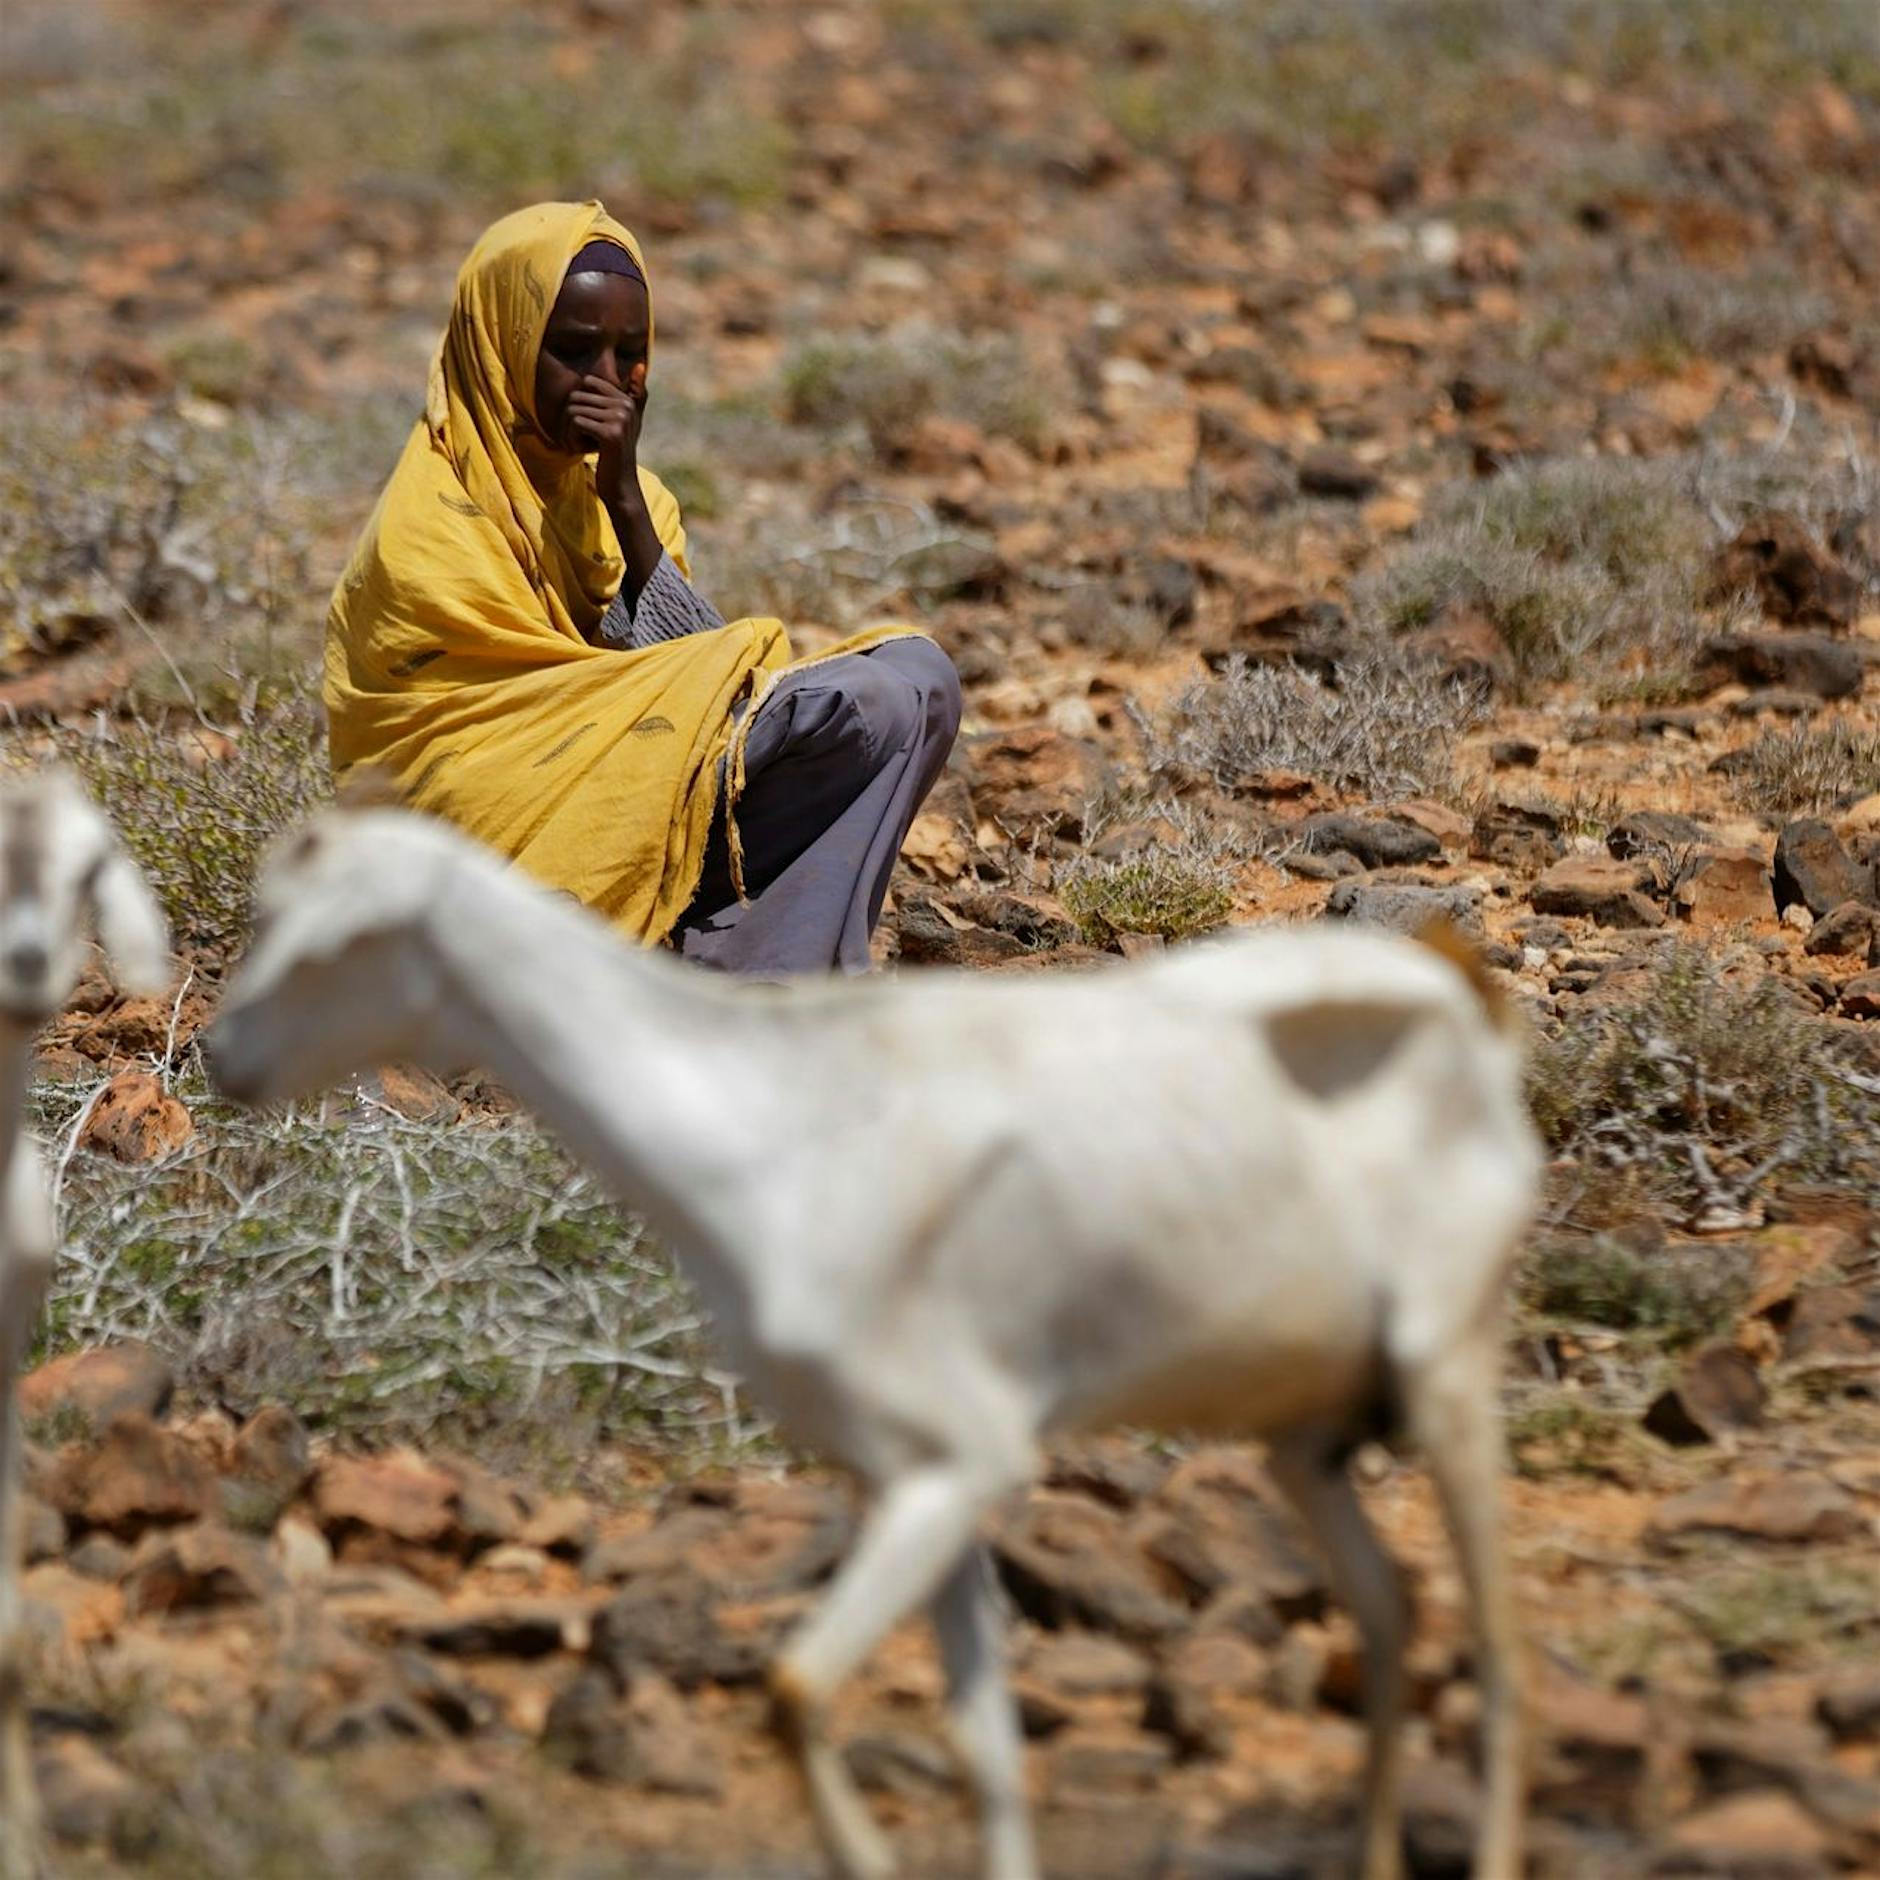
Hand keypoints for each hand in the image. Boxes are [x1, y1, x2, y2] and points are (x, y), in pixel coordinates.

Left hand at [568, 363, 648, 513]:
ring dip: (570, 432)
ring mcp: (620, 419)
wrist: (620, 486)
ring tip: (582, 445)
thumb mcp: (625, 421)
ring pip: (573, 410)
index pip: (587, 383)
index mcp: (627, 399)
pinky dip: (572, 440)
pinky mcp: (611, 434)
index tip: (589, 425)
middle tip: (582, 438)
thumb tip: (640, 363)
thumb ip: (632, 394)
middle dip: (571, 420)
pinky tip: (583, 451)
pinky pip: (575, 423)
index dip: (580, 404)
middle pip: (577, 396)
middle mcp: (626, 406)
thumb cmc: (616, 454)